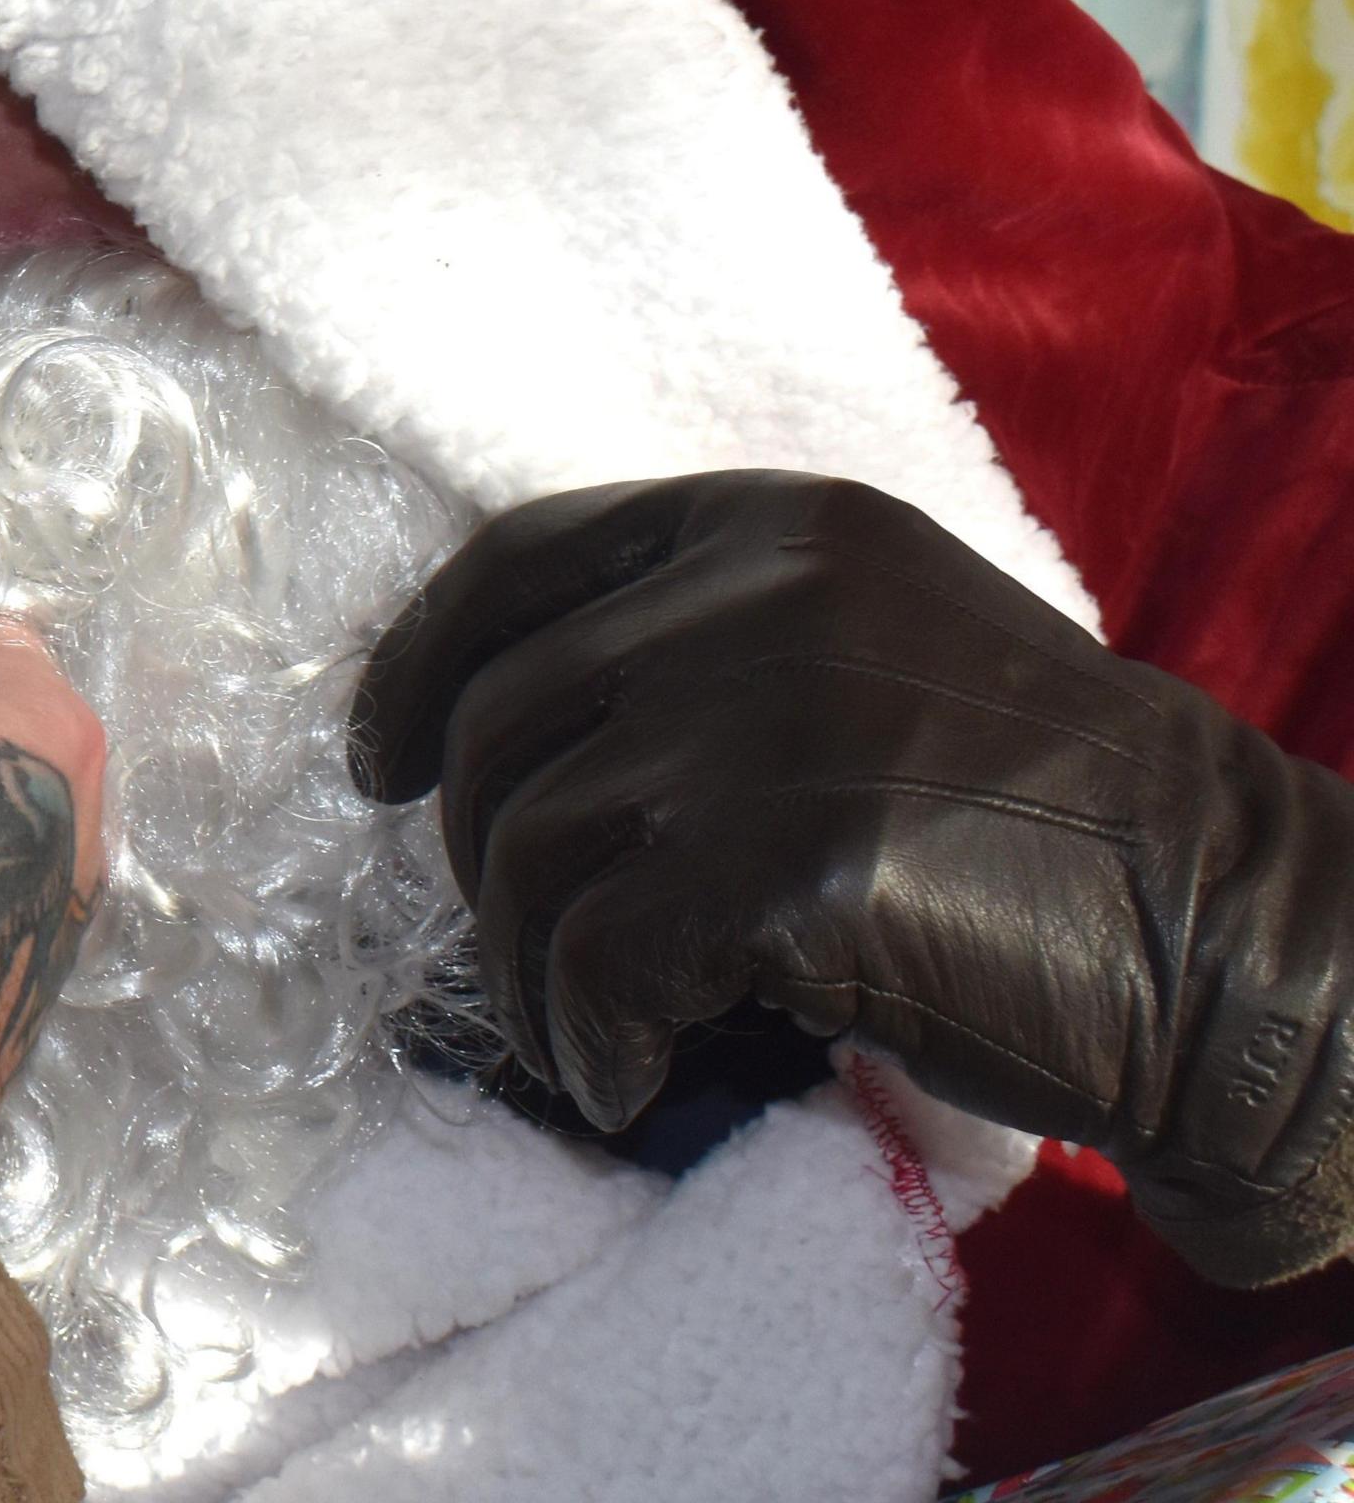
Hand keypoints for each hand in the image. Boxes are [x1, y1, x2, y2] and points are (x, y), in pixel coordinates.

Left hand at [352, 470, 1353, 1286]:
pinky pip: (588, 961)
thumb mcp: (877, 651)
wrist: (1231, 932)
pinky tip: (634, 1078)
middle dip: (481, 866)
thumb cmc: (1051, 822)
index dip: (416, 664)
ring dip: (532, 976)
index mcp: (776, 526)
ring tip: (601, 1040)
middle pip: (498, 727)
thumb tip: (505, 733)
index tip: (375, 761)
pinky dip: (586, 1039)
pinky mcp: (780, 863)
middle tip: (536, 962)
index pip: (517, 561)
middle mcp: (756, 598)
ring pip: (522, 852)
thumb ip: (712, 646)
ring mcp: (764, 721)